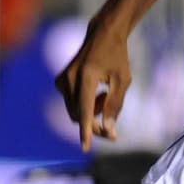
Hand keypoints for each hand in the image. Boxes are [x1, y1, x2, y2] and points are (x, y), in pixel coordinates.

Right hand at [53, 22, 132, 151]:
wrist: (102, 35)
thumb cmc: (117, 57)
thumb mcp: (123, 79)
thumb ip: (115, 105)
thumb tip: (107, 129)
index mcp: (85, 77)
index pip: (85, 110)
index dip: (86, 130)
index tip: (85, 147)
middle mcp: (68, 79)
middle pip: (79, 116)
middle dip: (95, 125)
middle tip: (113, 131)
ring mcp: (62, 80)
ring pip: (75, 112)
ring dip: (91, 113)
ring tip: (107, 96)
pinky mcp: (60, 82)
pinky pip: (72, 104)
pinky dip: (85, 105)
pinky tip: (98, 92)